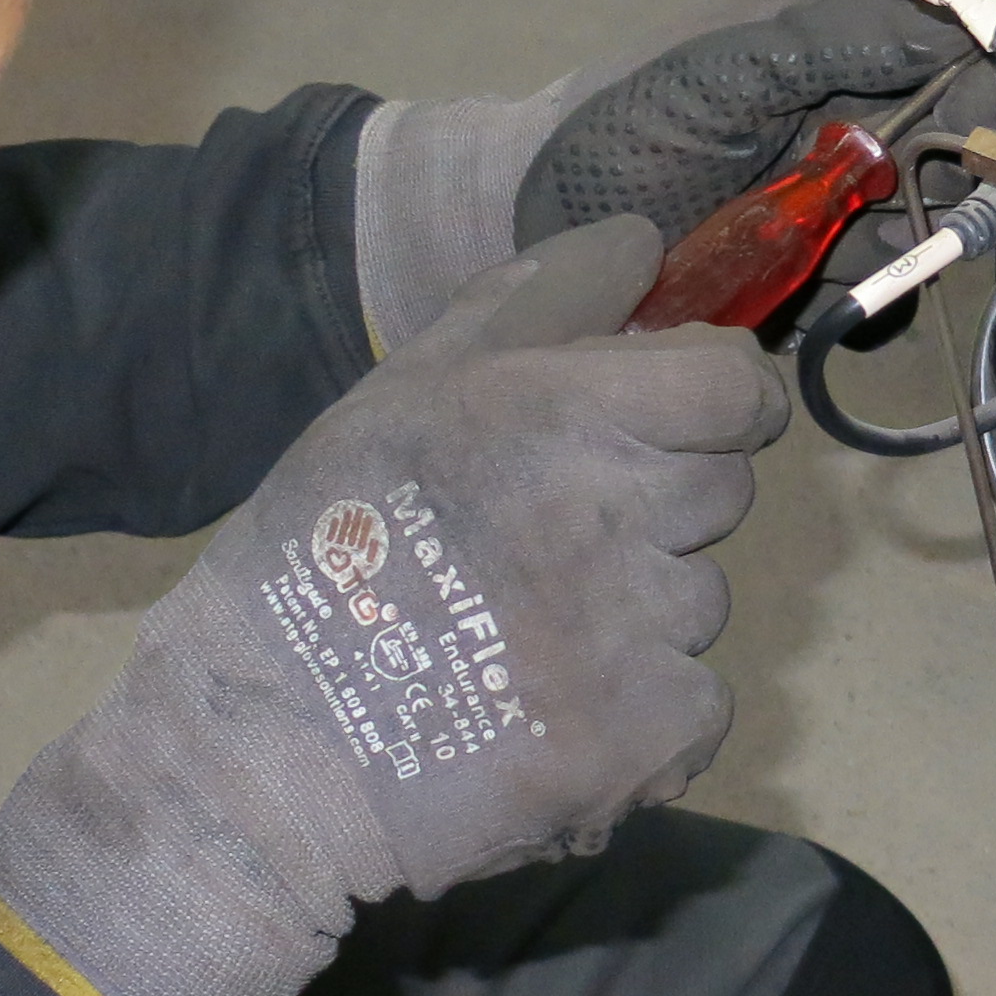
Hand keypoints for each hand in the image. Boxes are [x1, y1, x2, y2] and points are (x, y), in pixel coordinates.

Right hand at [0, 218, 786, 995]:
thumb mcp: (407, 387)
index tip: (679, 426)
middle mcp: (614, 512)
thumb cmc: (324, 548)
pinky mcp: (643, 739)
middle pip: (722, 492)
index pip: (734, 387)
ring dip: (643, 615)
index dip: (720, 403)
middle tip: (552, 546)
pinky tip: (552, 712)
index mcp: (560, 412)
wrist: (261, 753)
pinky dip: (645, 716)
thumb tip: (645, 242)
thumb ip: (540, 300)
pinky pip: (699, 707)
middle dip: (659, 507)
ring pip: (701, 603)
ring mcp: (636, 633)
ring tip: (526, 639)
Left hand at [348, 0, 963, 348]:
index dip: (989, 90)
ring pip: (917, 222)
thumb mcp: (733, 64)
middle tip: (922, 198)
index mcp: (829, 51)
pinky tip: (840, 292)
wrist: (523, 218)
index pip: (949, 58)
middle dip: (953, 177)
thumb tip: (962, 28)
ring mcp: (822, 202)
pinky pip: (869, 284)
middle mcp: (839, 122)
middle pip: (949, 146)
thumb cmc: (623, 123)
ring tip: (859, 249)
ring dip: (910, 240)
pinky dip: (872, 292)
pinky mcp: (800, 274)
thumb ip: (842, 38)